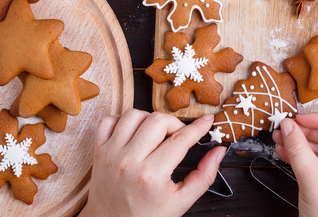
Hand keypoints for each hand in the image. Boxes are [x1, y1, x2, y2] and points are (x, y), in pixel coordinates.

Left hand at [80, 110, 225, 216]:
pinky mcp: (99, 151)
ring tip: (155, 135)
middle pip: (158, 120)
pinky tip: (133, 134)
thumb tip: (218, 152)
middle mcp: (129, 161)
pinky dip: (123, 121)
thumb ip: (204, 176)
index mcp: (152, 175)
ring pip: (133, 114)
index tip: (208, 120)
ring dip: (149, 120)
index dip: (199, 126)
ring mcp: (111, 154)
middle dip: (174, 124)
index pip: (181, 139)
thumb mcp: (181, 202)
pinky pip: (109, 120)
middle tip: (178, 137)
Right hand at [272, 113, 317, 216]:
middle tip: (285, 127)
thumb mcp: (313, 179)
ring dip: (301, 144)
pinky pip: (317, 165)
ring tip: (280, 138)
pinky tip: (284, 152)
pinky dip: (301, 158)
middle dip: (306, 132)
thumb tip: (288, 126)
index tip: (299, 118)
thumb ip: (299, 149)